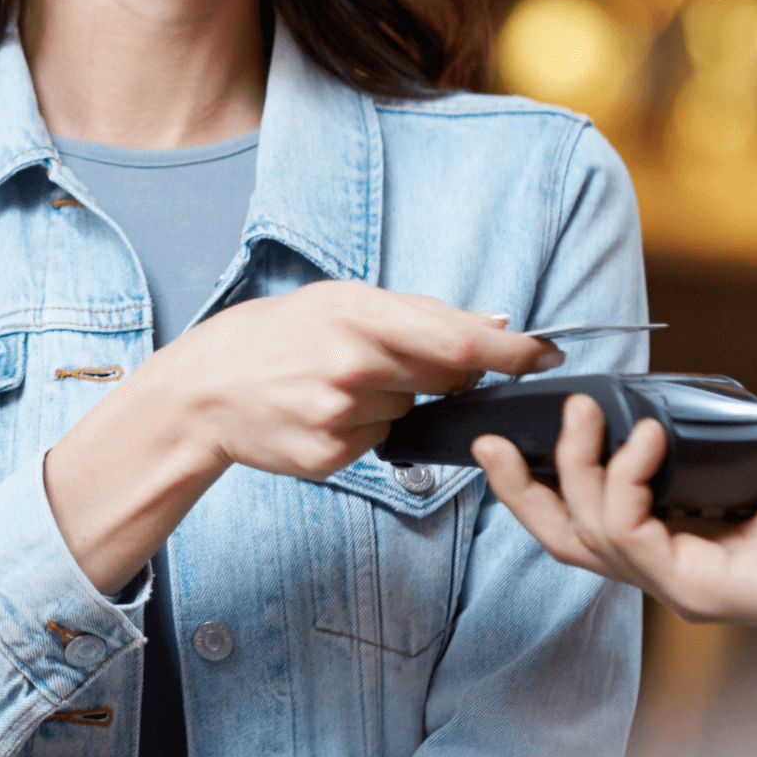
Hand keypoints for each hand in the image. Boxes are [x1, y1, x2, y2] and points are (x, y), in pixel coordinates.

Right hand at [173, 283, 556, 480]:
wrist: (207, 388)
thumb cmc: (282, 333)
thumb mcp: (344, 300)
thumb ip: (423, 313)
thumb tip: (498, 321)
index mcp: (362, 314)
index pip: (461, 339)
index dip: (513, 351)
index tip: (548, 356)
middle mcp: (355, 366)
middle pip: (446, 378)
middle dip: (449, 372)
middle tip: (401, 359)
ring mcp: (342, 416)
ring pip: (412, 410)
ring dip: (397, 397)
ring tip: (341, 381)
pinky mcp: (332, 456)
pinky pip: (381, 441)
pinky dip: (368, 426)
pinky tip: (327, 410)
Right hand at [473, 395, 756, 640]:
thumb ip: (708, 429)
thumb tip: (665, 398)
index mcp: (677, 542)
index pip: (589, 522)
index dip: (543, 486)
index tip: (511, 438)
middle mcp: (669, 571)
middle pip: (565, 540)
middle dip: (520, 491)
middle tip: (492, 439)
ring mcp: (679, 586)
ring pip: (587, 535)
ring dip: (578, 466)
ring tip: (589, 412)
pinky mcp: (698, 592)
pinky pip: (631, 536)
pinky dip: (627, 480)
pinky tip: (648, 440)